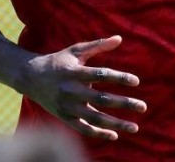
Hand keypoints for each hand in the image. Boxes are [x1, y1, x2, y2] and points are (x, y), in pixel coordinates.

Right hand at [20, 35, 145, 139]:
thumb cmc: (59, 61)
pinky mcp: (64, 117)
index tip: (136, 81)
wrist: (30, 77)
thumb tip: (120, 38)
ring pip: (94, 118)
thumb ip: (98, 45)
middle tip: (143, 107)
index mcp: (75, 73)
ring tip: (135, 127)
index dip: (119, 78)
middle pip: (101, 99)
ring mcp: (67, 106)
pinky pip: (82, 129)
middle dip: (124, 104)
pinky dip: (98, 133)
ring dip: (116, 124)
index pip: (101, 75)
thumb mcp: (76, 50)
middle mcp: (71, 91)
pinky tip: (114, 135)